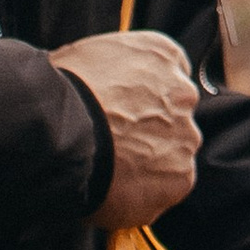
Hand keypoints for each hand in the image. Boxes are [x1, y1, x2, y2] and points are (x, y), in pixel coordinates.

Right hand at [52, 27, 200, 227]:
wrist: (63, 131)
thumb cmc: (64, 90)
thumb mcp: (90, 54)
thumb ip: (113, 68)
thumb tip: (102, 85)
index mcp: (163, 54)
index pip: (168, 75)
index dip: (145, 97)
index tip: (126, 113)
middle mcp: (183, 92)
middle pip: (173, 116)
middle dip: (150, 130)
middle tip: (115, 145)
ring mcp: (186, 135)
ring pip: (172, 154)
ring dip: (150, 163)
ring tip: (110, 173)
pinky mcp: (181, 177)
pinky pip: (166, 190)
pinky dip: (144, 195)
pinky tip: (116, 193)